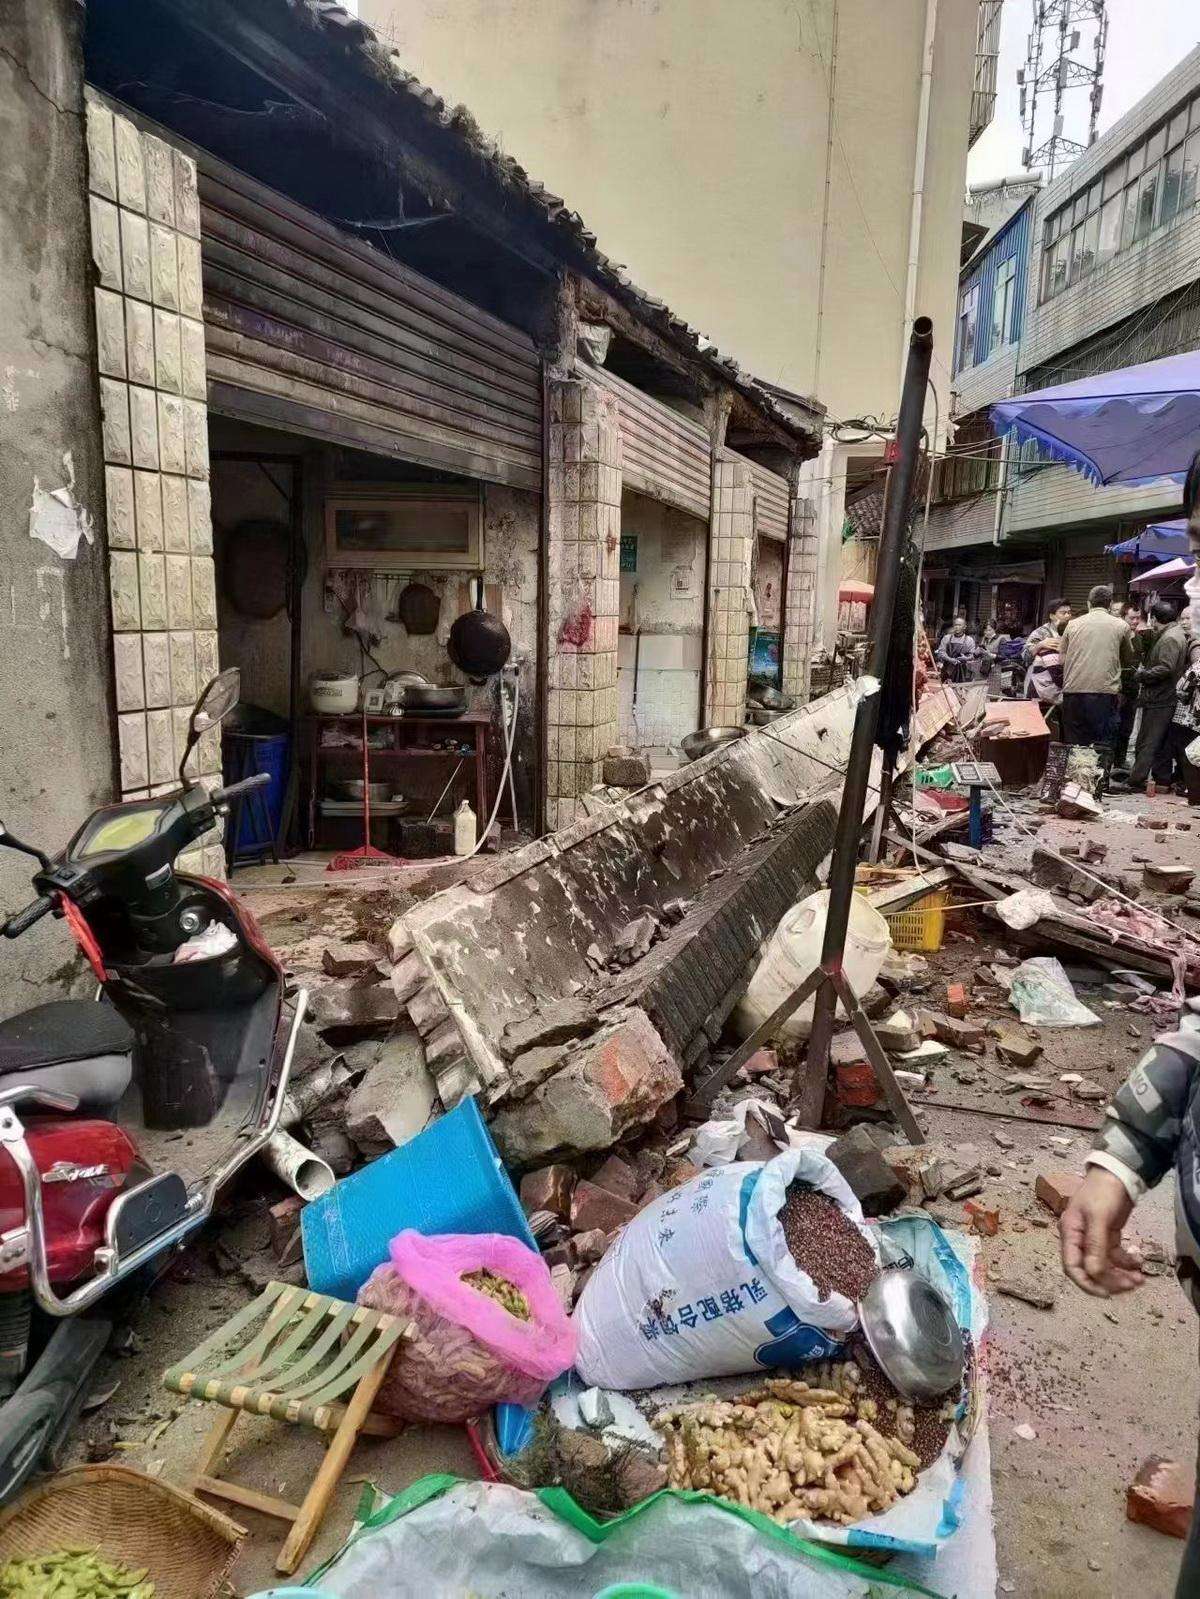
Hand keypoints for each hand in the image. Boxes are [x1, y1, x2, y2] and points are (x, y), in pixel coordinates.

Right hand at [1060, 1168, 1144, 1296]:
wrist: (1117, 1172)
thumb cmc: (1102, 1192)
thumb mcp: (1098, 1217)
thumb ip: (1095, 1247)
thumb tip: (1094, 1274)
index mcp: (1070, 1234)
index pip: (1072, 1267)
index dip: (1087, 1284)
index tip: (1107, 1294)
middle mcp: (1079, 1239)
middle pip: (1090, 1270)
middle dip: (1110, 1280)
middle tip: (1132, 1284)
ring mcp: (1094, 1238)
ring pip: (1105, 1265)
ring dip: (1121, 1274)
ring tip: (1140, 1277)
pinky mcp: (1108, 1235)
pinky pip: (1115, 1257)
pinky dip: (1126, 1263)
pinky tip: (1138, 1261)